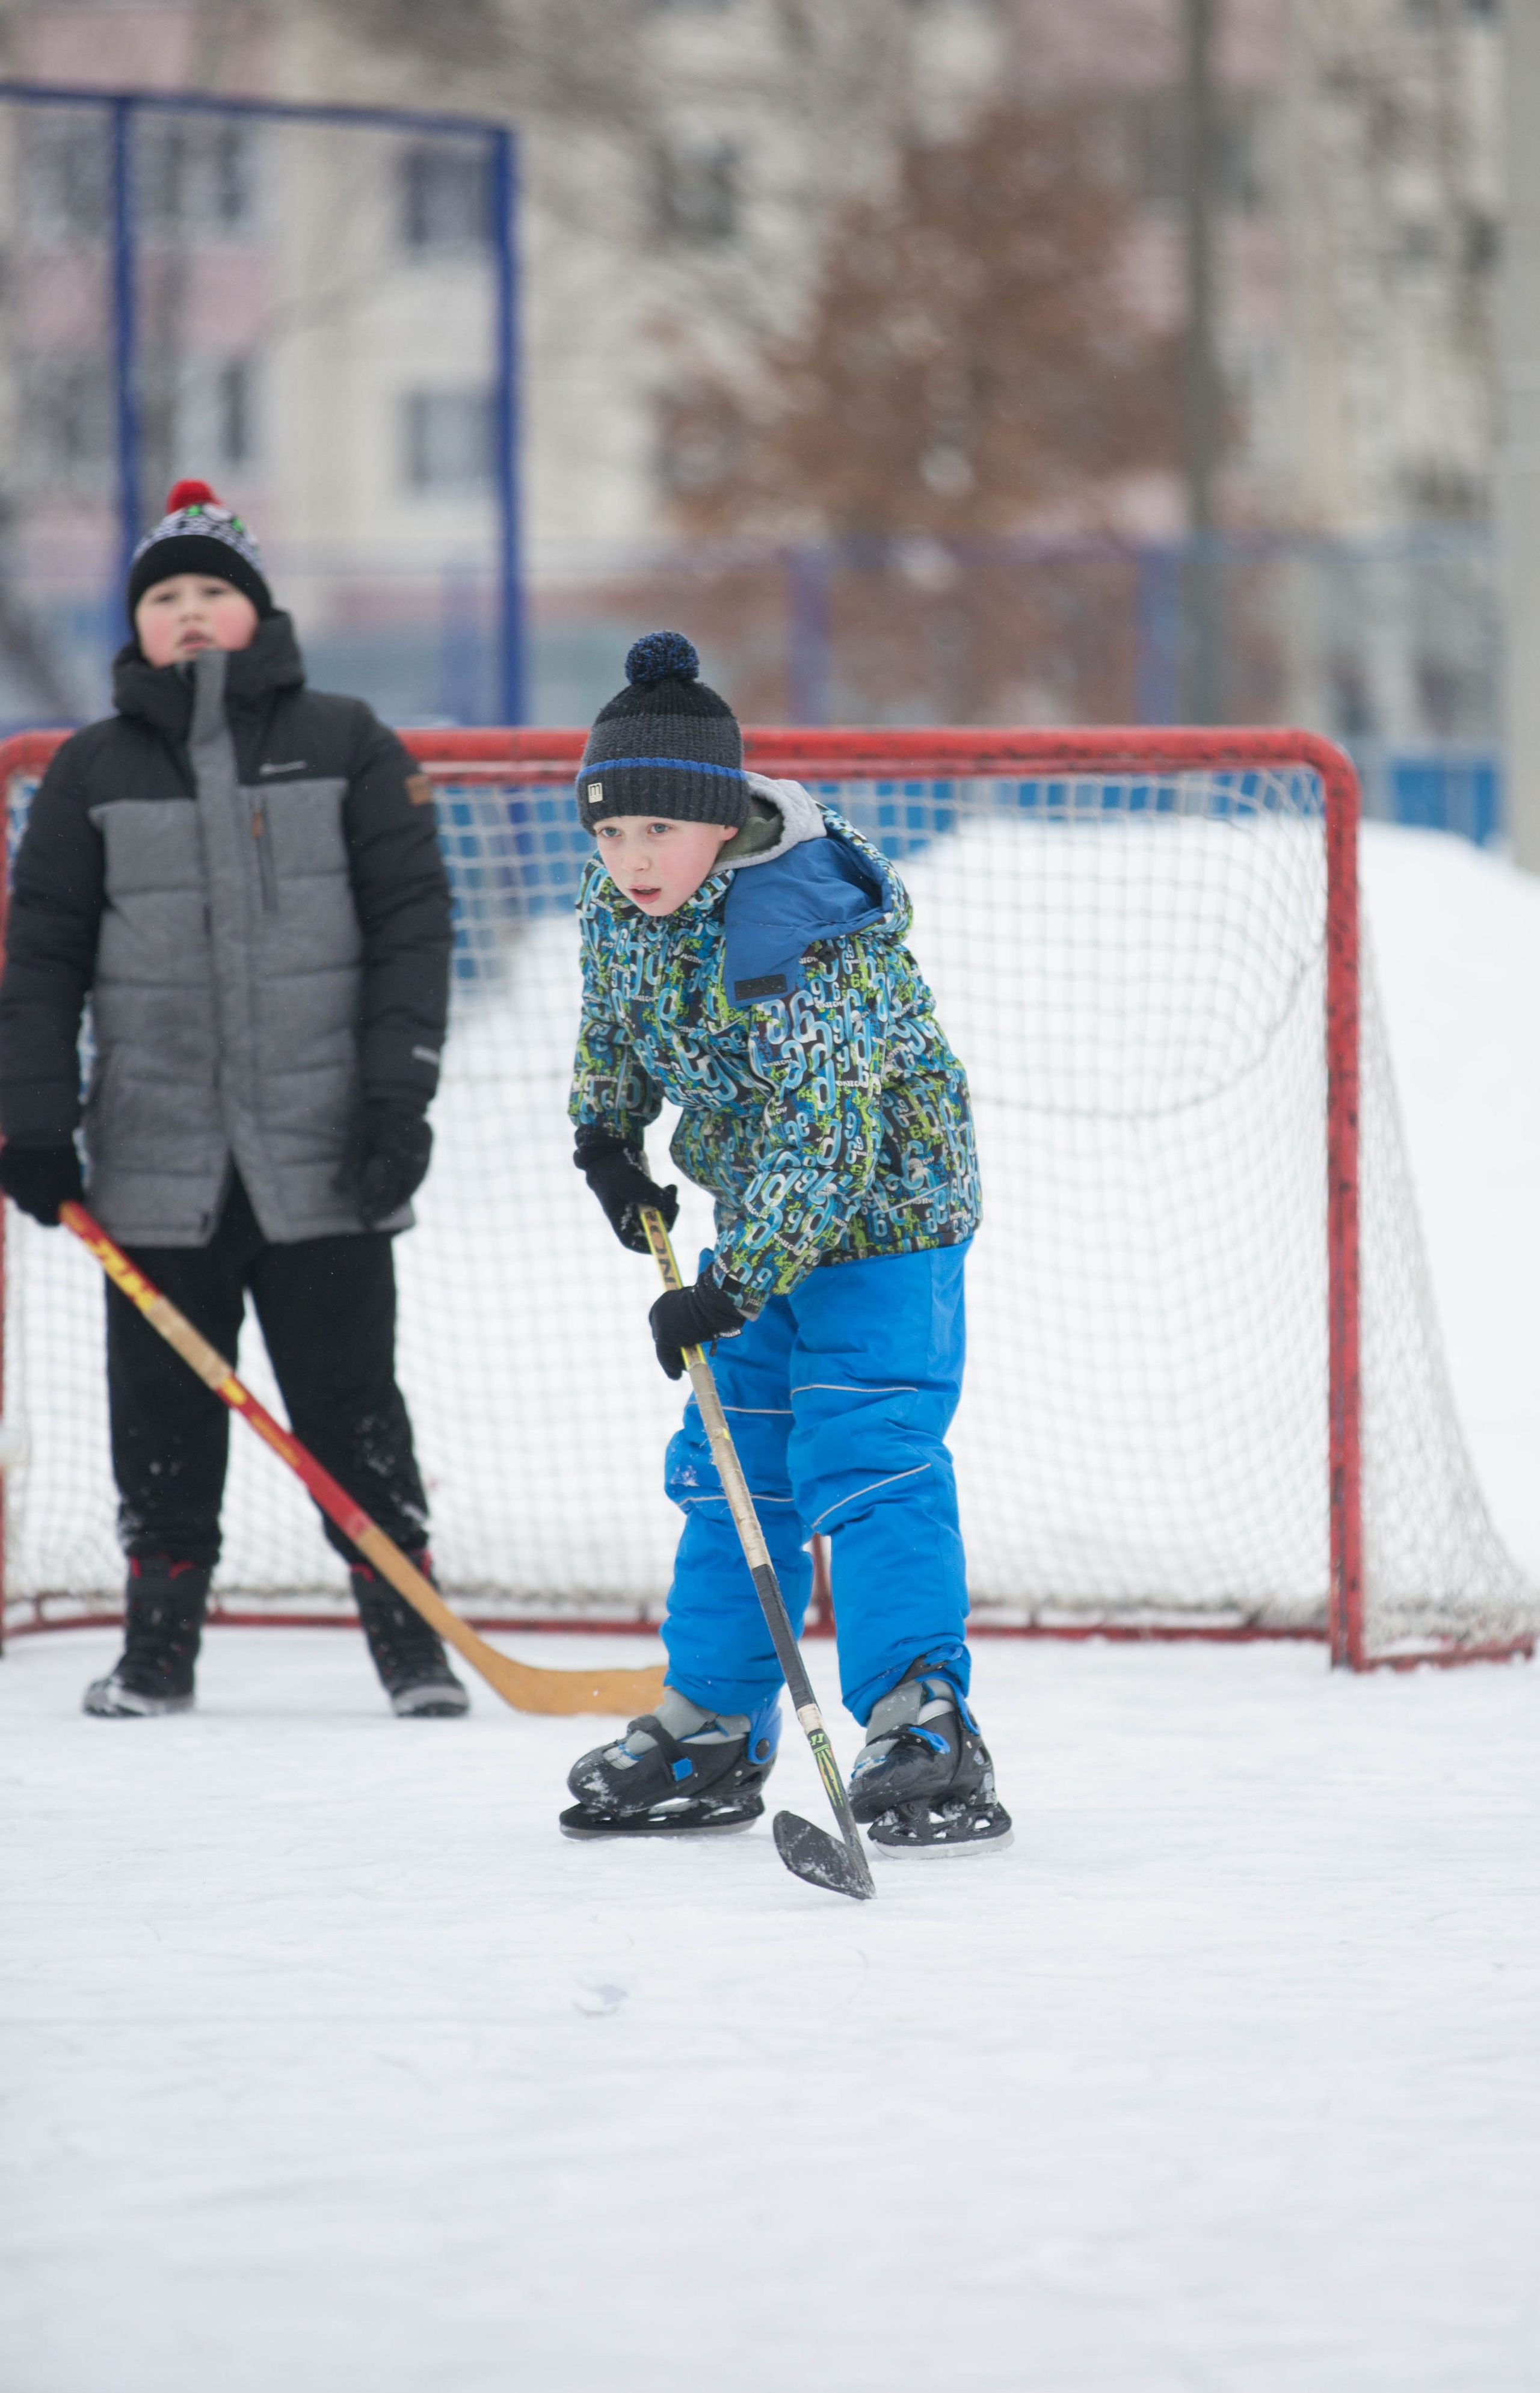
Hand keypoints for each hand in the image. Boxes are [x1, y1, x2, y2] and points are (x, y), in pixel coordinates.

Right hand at [0, 1140, 82, 1226]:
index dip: (55, 1217)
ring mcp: (10, 1189)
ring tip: (37, 1171)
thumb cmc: (61, 1159)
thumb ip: (73, 1197)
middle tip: (49, 1187)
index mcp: (42, 1208)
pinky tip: (25, 1162)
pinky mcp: (1, 1175)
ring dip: (26, 1188)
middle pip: (31, 1209)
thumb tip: (75, 1204)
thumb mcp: (74, 1180)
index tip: (60, 1209)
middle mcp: (22, 1203)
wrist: (38, 1135)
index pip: (48, 1222)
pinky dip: (17, 1175)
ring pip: (19, 1194)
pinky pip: (10, 1180)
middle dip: (40, 1202)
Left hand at [335, 1103, 431, 1228]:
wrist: (399, 1096)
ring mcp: (422, 1155)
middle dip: (384, 1209)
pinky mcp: (427, 1152)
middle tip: (372, 1223)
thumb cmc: (372, 1117)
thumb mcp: (355, 1137)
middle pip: (398, 1191)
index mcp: (391, 1152)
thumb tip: (336, 1191)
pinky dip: (410, 1189)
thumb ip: (348, 1165)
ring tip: (386, 1214)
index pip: (382, 1188)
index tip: (363, 1220)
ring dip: (398, 1202)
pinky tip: (401, 1196)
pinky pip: (420, 1177)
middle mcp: (409, 1156)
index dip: (373, 1206)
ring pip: (412, 1186)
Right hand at [578, 1135, 678, 1254]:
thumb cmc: (613, 1168)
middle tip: (674, 1205)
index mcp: (618, 1218)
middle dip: (666, 1219)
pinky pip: (660, 1203)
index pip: (633, 1241)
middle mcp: (629, 1216)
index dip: (648, 1245)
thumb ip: (650, 1194)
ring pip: (659, 1216)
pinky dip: (668, 1197)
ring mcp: (637, 1206)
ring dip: (669, 1206)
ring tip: (672, 1190)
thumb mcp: (630, 1181)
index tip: (664, 1239)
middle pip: (650, 1229)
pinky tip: (670, 1187)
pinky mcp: (645, 1196)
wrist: (609, 1150)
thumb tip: (671, 1206)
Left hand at [649, 1278, 746, 1379]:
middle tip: (681, 1360)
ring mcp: (658, 1324)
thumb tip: (699, 1325)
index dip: (671, 1336)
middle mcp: (657, 1311)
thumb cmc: (712, 1303)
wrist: (712, 1302)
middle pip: (662, 1336)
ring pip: (664, 1349)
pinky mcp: (663, 1338)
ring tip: (679, 1371)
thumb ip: (692, 1316)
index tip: (677, 1346)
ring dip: (672, 1361)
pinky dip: (671, 1369)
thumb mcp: (698, 1308)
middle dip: (672, 1348)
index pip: (664, 1321)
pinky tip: (677, 1376)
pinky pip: (665, 1358)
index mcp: (666, 1301)